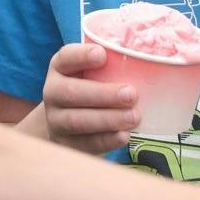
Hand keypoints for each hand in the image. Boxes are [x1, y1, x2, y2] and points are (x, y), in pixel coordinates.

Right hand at [38, 40, 139, 154]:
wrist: (69, 126)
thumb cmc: (91, 91)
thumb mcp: (93, 74)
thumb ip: (111, 67)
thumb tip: (146, 61)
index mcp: (59, 69)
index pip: (65, 58)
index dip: (81, 56)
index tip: (102, 55)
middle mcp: (52, 93)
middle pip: (70, 92)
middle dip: (102, 94)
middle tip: (131, 94)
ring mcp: (56, 120)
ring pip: (77, 120)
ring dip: (107, 119)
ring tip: (134, 117)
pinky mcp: (66, 145)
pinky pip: (85, 144)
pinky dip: (106, 140)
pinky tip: (124, 136)